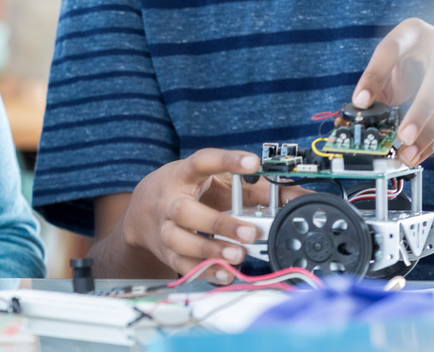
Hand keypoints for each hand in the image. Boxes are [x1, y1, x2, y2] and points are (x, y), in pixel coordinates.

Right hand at [119, 149, 263, 280]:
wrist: (140, 211)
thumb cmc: (182, 190)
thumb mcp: (209, 179)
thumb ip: (248, 187)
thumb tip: (293, 195)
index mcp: (182, 175)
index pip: (202, 162)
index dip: (226, 161)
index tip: (253, 163)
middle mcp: (169, 201)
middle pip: (186, 211)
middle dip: (219, 223)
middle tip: (251, 232)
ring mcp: (164, 228)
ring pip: (180, 241)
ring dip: (210, 250)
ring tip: (238, 254)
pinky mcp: (166, 252)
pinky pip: (182, 265)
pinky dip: (204, 271)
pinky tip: (225, 272)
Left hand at [353, 17, 433, 167]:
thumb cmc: (409, 61)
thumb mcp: (389, 64)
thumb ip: (376, 84)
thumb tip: (362, 112)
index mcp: (412, 32)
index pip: (391, 51)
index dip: (375, 76)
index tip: (360, 101)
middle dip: (421, 110)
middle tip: (402, 136)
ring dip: (430, 133)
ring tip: (408, 153)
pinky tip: (418, 154)